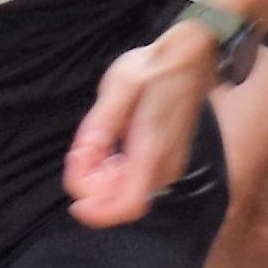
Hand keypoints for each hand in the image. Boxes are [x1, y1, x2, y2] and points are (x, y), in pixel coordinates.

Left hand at [64, 24, 214, 227]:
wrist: (192, 55)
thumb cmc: (155, 66)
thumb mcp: (120, 86)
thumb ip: (100, 124)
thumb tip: (82, 158)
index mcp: (152, 151)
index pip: (127, 206)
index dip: (98, 212)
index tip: (75, 198)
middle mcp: (165, 165)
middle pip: (125, 203)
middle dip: (95, 190)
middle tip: (79, 157)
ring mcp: (171, 164)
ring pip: (131, 194)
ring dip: (104, 182)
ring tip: (92, 149)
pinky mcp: (170, 159)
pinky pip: (140, 181)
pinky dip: (117, 175)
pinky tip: (108, 152)